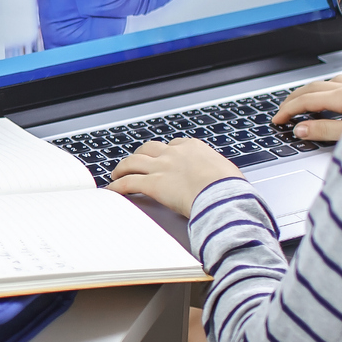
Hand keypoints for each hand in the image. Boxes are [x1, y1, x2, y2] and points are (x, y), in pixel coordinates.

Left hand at [107, 137, 241, 216]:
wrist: (223, 196)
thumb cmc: (230, 188)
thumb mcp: (226, 172)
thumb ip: (215, 172)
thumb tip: (220, 180)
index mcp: (193, 148)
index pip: (173, 145)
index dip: (164, 152)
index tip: (161, 157)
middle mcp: (174, 153)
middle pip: (148, 148)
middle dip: (140, 155)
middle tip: (133, 163)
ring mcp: (161, 167)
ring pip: (133, 162)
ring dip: (122, 168)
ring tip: (116, 174)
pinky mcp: (153, 184)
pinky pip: (128, 183)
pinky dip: (116, 186)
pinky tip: (112, 189)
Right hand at [271, 74, 341, 142]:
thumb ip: (326, 131)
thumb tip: (300, 129)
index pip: (306, 100)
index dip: (288, 110)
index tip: (277, 120)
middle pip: (312, 87)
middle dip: (293, 98)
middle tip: (281, 111)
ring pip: (326, 83)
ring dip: (309, 92)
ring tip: (302, 103)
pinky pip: (340, 83)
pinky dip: (326, 90)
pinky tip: (333, 97)